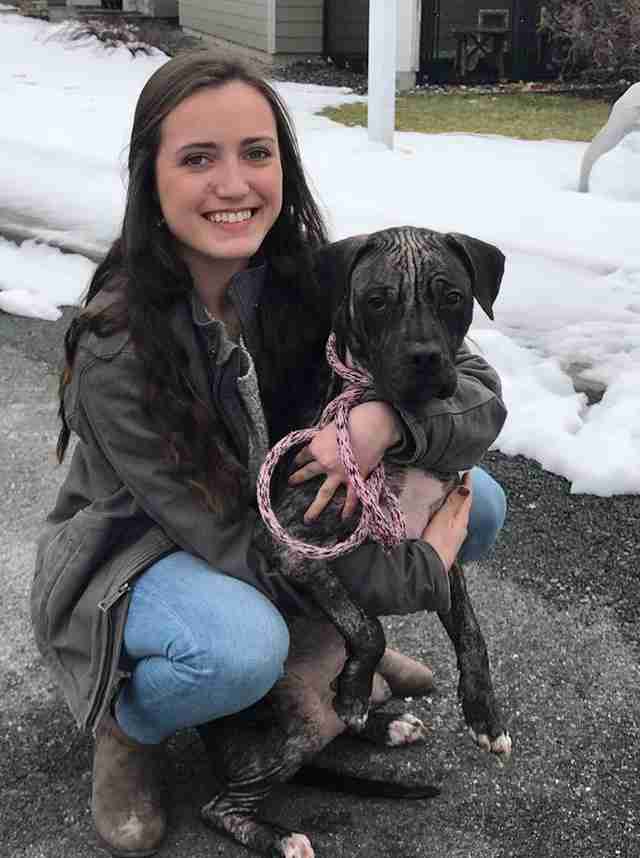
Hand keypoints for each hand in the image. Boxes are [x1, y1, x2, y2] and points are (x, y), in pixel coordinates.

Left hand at [288, 401, 401, 522]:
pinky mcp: (354, 479)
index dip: (299, 458)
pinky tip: (343, 518)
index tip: (296, 462)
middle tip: (291, 482)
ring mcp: (339, 474)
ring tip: (307, 519)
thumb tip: (323, 441)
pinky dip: (347, 508)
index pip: (304, 454)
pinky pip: (350, 498)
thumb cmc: (352, 421)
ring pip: (324, 494)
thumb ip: (325, 438)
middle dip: (298, 478)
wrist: (371, 428)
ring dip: (315, 508)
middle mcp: (324, 462)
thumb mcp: (331, 427)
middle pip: (307, 472)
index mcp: (316, 447)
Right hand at [422, 473, 471, 571]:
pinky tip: (444, 517)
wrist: (431, 567)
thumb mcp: (445, 519)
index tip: (468, 473)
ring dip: (456, 504)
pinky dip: (450, 515)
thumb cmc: (437, 543)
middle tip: (461, 481)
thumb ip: (454, 504)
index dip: (467, 485)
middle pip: (464, 507)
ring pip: (458, 516)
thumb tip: (466, 488)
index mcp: (462, 521)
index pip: (467, 499)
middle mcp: (461, 528)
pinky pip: (451, 524)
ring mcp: (454, 537)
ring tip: (452, 496)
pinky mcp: (446, 543)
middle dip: (463, 493)